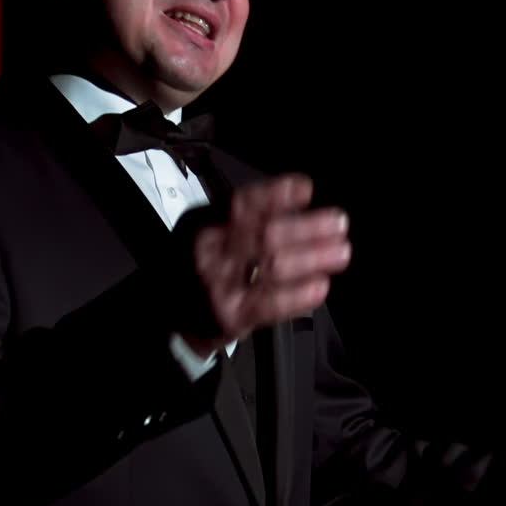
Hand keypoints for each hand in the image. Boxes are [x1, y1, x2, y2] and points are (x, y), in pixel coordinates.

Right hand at [182, 174, 350, 355]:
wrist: (164, 315)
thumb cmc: (195, 266)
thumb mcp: (203, 230)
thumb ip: (240, 217)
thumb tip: (296, 202)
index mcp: (203, 223)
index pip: (241, 203)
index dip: (276, 194)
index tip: (306, 188)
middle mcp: (208, 252)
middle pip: (264, 234)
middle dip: (307, 227)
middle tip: (338, 222)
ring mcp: (218, 286)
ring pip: (272, 267)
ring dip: (313, 257)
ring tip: (340, 251)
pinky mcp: (230, 317)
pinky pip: (271, 304)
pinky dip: (299, 294)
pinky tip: (320, 285)